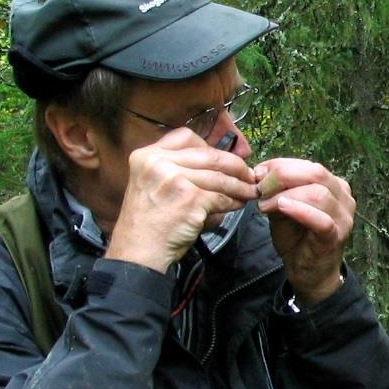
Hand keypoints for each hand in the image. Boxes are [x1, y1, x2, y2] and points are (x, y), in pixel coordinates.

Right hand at [106, 129, 257, 272]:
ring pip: (219, 177)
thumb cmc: (148, 223)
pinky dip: (233, 201)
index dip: (209, 146)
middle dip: (235, 165)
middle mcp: (159, 162)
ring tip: (249, 191)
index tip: (222, 158)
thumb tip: (218, 165)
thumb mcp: (151, 185)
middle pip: (209, 155)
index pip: (185, 137)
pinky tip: (238, 204)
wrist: (138, 251)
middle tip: (248, 174)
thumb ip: (176, 169)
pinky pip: (220, 197)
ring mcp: (175, 179)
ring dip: (239, 185)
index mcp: (147, 155)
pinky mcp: (190, 198)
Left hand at [255, 158, 354, 305]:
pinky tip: (281, 208)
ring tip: (265, 204)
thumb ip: (277, 191)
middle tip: (261, 187)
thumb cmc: (298, 239)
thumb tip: (260, 174)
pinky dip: (300, 210)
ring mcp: (343, 217)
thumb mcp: (283, 209)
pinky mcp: (336, 236)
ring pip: (318, 194)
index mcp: (334, 186)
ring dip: (286, 195)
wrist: (308, 274)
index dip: (281, 165)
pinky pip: (321, 219)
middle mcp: (344, 197)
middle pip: (316, 173)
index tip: (258, 173)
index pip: (309, 166)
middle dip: (284, 176)